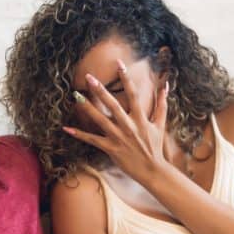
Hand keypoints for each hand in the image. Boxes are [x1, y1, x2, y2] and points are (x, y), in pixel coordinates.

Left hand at [63, 59, 169, 185]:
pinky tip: (67, 128)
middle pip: (112, 105)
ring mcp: (119, 137)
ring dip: (87, 108)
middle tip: (89, 77)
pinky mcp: (111, 148)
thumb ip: (162, 104)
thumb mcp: (161, 125)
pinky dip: (80, 135)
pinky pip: (93, 140)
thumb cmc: (156, 147)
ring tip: (76, 97)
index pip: (133, 94)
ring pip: (100, 120)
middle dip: (100, 90)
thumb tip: (166, 86)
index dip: (126, 78)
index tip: (119, 63)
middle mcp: (129, 126)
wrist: (152, 170)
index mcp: (140, 118)